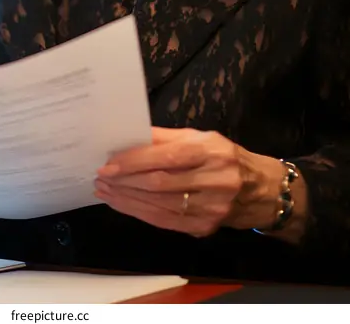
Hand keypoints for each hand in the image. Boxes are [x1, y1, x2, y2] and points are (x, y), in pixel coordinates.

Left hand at [95, 127, 284, 237]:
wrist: (260, 191)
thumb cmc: (224, 157)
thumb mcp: (201, 137)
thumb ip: (165, 137)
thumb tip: (130, 134)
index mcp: (210, 152)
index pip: (167, 158)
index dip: (135, 162)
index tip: (109, 163)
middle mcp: (213, 181)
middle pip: (160, 184)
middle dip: (125, 182)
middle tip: (101, 177)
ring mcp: (210, 208)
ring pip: (160, 206)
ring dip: (127, 200)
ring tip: (105, 191)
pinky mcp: (205, 227)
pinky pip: (165, 222)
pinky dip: (140, 213)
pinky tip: (123, 205)